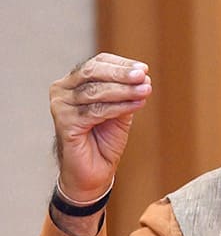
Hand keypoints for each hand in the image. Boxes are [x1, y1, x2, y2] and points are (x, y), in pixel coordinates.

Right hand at [50, 53, 151, 199]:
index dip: (120, 64)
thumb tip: (143, 79)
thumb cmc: (104, 140)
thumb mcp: (119, 112)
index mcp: (73, 82)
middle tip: (143, 76)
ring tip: (145, 90)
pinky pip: (96, 111)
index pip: (96, 64)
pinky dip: (119, 107)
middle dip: (121, 74)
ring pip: (96, 92)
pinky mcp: (65, 122)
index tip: (143, 69)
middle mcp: (62, 90)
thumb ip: (125, 95)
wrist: (93, 171)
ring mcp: (61, 106)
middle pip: (92, 73)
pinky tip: (137, 104)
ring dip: (124, 90)